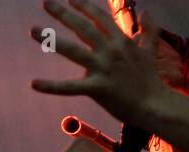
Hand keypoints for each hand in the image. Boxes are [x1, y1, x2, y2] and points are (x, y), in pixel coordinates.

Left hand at [31, 0, 167, 124]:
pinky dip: (51, 86)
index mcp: (121, 41)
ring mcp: (103, 68)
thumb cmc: (150, 80)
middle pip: (82, 27)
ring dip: (51, 39)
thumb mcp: (151, 51)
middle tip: (45, 2)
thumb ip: (148, 31)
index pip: (99, 17)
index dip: (84, 5)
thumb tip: (147, 12)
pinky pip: (70, 87)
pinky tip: (34, 83)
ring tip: (33, 30)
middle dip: (63, 13)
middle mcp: (110, 50)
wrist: (155, 105)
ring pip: (73, 50)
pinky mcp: (97, 88)